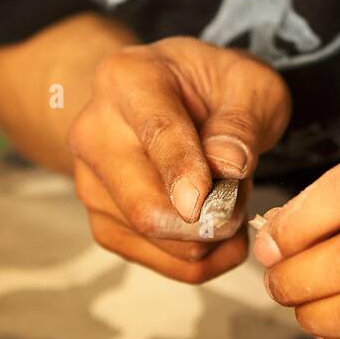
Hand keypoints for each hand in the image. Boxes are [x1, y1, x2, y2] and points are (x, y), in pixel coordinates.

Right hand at [69, 37, 290, 281]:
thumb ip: (241, 121)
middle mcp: (95, 130)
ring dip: (207, 239)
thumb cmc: (212, 87)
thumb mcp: (247, 83)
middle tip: (245, 208)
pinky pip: (152, 259)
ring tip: (231, 204)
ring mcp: (92, 180)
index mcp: (128, 79)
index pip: (157, 134)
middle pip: (143, 204)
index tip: (208, 204)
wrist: (174, 98)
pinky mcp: (101, 218)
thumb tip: (229, 166)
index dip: (184, 172)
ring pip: (151, 238)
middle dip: (207, 223)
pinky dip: (195, 258)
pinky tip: (217, 232)